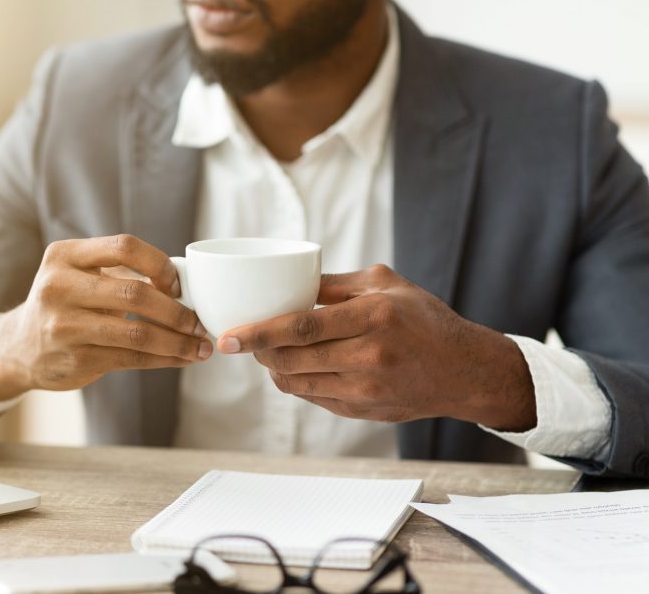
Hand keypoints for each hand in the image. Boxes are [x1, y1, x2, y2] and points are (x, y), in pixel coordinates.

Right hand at [0, 234, 210, 400]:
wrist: (19, 347)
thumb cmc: (66, 303)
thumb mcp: (79, 275)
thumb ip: (121, 271)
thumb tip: (187, 283)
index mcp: (64, 256)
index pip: (124, 246)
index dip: (159, 263)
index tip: (178, 284)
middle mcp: (59, 287)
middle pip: (134, 292)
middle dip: (176, 310)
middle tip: (199, 321)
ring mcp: (65, 326)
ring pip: (137, 332)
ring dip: (177, 341)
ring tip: (200, 346)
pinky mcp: (76, 359)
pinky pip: (132, 358)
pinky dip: (164, 359)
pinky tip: (182, 358)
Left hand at [217, 265, 535, 430]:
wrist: (465, 371)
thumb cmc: (424, 320)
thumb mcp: (386, 285)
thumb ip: (335, 283)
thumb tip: (289, 281)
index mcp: (373, 317)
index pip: (301, 328)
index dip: (258, 334)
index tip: (227, 337)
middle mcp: (369, 356)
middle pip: (291, 359)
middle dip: (258, 351)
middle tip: (241, 339)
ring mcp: (365, 390)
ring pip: (296, 383)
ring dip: (273, 368)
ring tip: (267, 350)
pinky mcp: (362, 412)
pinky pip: (313, 398)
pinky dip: (295, 382)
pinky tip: (296, 366)